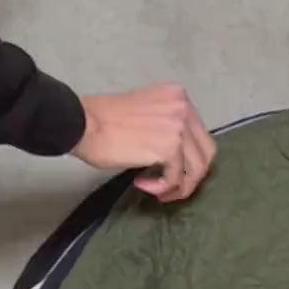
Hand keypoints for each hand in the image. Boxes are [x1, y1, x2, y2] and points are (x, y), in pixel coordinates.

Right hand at [70, 84, 216, 202]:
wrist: (82, 123)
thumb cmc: (103, 120)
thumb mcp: (145, 114)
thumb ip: (166, 127)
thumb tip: (179, 157)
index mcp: (178, 96)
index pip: (199, 135)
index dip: (188, 159)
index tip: (169, 170)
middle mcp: (184, 107)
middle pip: (206, 154)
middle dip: (191, 177)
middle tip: (170, 188)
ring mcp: (179, 127)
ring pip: (196, 171)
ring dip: (177, 188)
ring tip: (157, 192)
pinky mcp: (170, 147)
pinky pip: (176, 179)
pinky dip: (162, 188)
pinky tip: (141, 184)